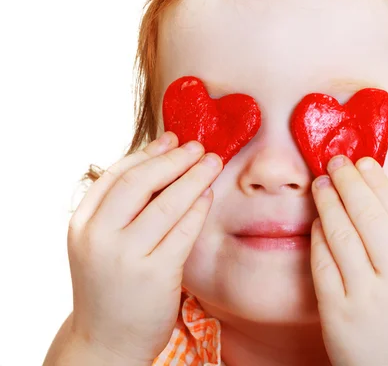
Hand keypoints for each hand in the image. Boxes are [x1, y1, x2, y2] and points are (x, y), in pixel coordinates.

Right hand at [67, 132, 221, 364]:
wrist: (107, 341)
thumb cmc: (110, 287)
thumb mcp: (100, 245)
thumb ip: (120, 210)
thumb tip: (159, 163)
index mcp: (82, 225)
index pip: (116, 175)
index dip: (147, 153)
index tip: (171, 139)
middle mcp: (99, 238)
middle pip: (140, 183)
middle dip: (173, 160)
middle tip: (198, 147)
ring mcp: (126, 257)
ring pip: (165, 204)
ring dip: (193, 178)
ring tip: (212, 163)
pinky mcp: (155, 275)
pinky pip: (182, 231)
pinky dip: (198, 209)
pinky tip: (209, 195)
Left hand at [310, 155, 387, 365]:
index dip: (379, 183)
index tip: (365, 162)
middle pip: (371, 219)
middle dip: (350, 183)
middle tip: (336, 161)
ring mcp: (366, 298)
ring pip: (344, 237)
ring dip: (330, 204)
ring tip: (321, 183)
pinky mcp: (338, 314)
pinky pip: (324, 266)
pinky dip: (318, 239)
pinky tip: (315, 221)